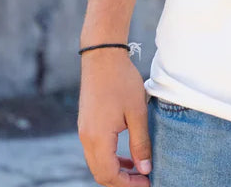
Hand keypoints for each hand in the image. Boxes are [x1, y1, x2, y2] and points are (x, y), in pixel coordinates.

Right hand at [77, 50, 152, 185]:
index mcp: (98, 138)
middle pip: (100, 174)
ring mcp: (84, 131)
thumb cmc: (121, 81)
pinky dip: (110, 159)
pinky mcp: (86, 125)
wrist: (102, 56)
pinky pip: (95, 151)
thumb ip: (140, 143)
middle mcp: (86, 138)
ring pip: (97, 164)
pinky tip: (126, 156)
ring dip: (116, 171)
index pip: (109, 175)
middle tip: (143, 180)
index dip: (128, 184)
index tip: (147, 183)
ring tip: (138, 170)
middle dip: (122, 182)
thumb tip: (145, 169)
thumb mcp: (137, 112)